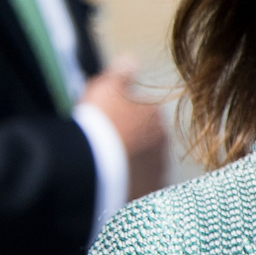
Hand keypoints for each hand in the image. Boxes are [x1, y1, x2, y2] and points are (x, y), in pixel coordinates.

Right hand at [81, 57, 168, 198]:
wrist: (93, 162)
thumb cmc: (99, 121)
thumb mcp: (105, 87)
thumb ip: (120, 73)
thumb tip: (132, 60)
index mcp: (155, 116)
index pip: (142, 116)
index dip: (122, 120)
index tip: (105, 126)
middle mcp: (162, 143)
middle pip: (145, 142)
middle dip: (131, 145)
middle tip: (104, 148)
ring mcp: (156, 171)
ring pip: (143, 166)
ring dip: (130, 167)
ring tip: (105, 170)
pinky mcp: (147, 195)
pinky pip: (139, 190)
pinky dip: (130, 188)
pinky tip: (112, 187)